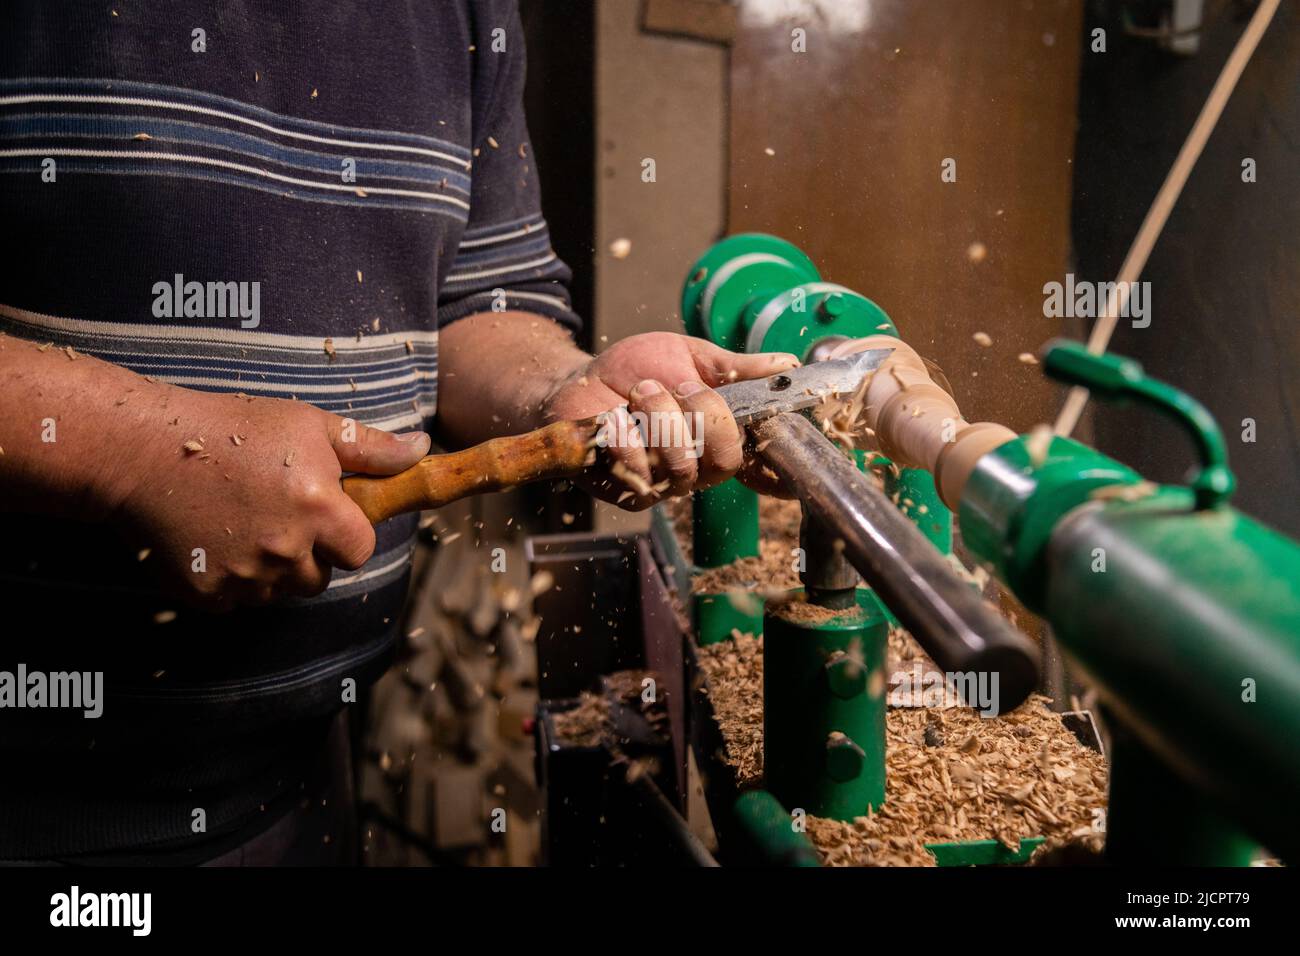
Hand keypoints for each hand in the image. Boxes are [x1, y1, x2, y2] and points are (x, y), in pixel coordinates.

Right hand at [108, 388, 430, 607]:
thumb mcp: (309, 424)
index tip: (323, 512)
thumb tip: (423, 451)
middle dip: (310, 554)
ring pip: (281, 592)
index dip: (346, 533)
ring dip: (273, 569)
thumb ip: (371, 447)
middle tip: (277, 513)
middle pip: (321, 578)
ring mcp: (244, 577)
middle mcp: (286, 550)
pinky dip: (232, 580)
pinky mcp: (206, 594)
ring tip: (243, 521)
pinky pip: (239, 601)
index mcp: (320, 509)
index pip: (360, 550)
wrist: (144, 449)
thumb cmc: (234, 428)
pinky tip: (214, 538)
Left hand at [539, 332, 798, 508]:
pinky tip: (612, 418)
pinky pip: (638, 471)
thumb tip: (787, 365)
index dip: (783, 471)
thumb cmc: (638, 369)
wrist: (580, 379)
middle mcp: (700, 468)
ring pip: (681, 466)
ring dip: (659, 416)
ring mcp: (665, 485)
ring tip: (640, 392)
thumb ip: (737, 367)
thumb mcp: (692, 356)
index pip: (765, 468)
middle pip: (725, 461)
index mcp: (723, 438)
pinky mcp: (628, 492)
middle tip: (677, 385)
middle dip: (704, 413)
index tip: (792, 459)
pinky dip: (624, 433)